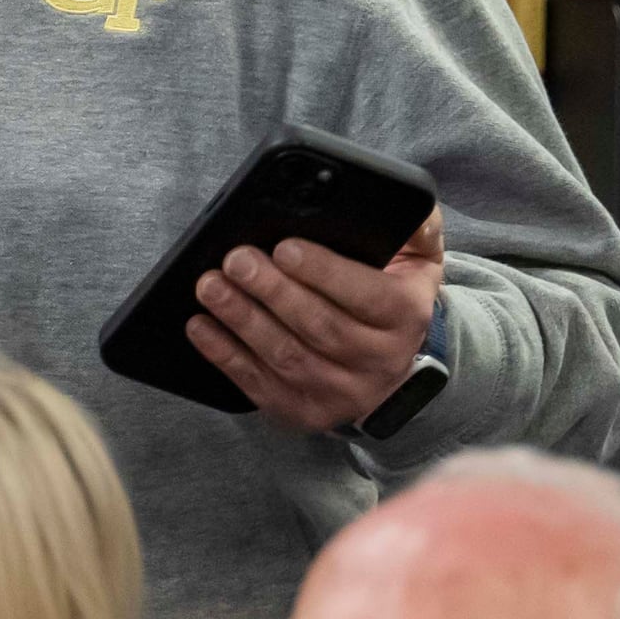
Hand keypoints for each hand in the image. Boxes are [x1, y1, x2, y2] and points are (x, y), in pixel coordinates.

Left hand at [186, 208, 444, 433]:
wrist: (388, 369)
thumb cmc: (390, 300)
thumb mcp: (417, 262)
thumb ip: (418, 228)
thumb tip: (412, 206)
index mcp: (406, 316)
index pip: (366, 295)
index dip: (323, 272)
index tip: (284, 248)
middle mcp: (379, 360)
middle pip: (319, 325)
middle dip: (271, 290)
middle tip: (235, 260)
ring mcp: (341, 393)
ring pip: (286, 356)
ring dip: (242, 319)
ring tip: (211, 286)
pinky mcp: (304, 412)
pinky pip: (259, 384)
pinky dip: (225, 354)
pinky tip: (201, 326)